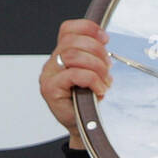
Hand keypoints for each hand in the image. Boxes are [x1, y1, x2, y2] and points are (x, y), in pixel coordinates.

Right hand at [38, 18, 110, 150]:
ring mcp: (49, 75)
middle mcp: (53, 62)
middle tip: (108, 68)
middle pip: (73, 41)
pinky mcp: (51, 89)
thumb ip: (95, 58)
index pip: (68, 29)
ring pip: (73, 56)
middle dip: (98, 52)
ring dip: (96, 67)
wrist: (84, 128)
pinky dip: (92, 80)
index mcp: (62, 55)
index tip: (105, 38)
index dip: (87, 29)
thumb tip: (105, 44)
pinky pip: (74, 74)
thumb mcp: (95, 75)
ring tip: (104, 81)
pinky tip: (99, 90)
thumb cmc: (88, 102)